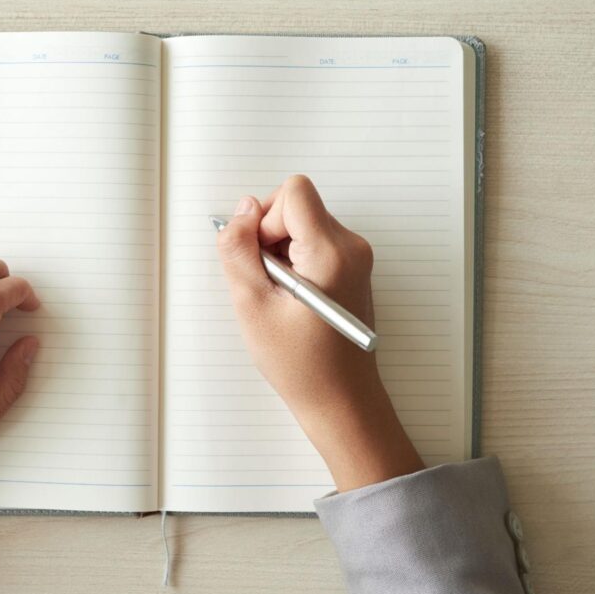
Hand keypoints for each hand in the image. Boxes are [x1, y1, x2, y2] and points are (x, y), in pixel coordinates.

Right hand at [216, 175, 423, 490]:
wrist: (341, 401)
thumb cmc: (300, 364)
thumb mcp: (252, 305)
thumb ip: (239, 250)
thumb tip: (241, 210)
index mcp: (332, 252)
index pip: (294, 192)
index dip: (265, 219)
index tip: (261, 260)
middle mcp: (351, 247)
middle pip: (298, 206)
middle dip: (270, 237)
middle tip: (266, 284)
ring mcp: (356, 258)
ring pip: (303, 225)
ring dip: (280, 253)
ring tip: (280, 298)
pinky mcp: (352, 269)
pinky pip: (313, 243)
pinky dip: (294, 263)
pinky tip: (292, 301)